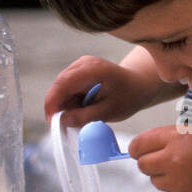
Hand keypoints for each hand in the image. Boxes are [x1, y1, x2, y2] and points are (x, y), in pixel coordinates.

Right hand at [44, 55, 158, 128]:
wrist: (139, 86)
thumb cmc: (128, 97)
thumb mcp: (109, 112)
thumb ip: (85, 117)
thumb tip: (62, 121)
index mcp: (92, 69)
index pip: (63, 83)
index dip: (53, 103)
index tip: (52, 122)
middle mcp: (83, 64)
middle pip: (59, 86)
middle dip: (58, 107)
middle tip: (65, 127)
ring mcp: (80, 66)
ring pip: (62, 89)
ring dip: (67, 106)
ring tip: (83, 118)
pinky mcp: (79, 73)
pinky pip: (67, 89)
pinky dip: (71, 103)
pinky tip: (84, 110)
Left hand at [128, 126, 191, 191]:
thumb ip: (168, 137)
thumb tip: (141, 149)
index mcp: (175, 139)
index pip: (137, 145)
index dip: (137, 148)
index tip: (140, 150)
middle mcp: (173, 161)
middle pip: (142, 166)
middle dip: (149, 162)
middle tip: (165, 159)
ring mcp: (178, 183)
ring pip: (155, 181)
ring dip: (164, 176)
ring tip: (187, 168)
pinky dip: (178, 187)